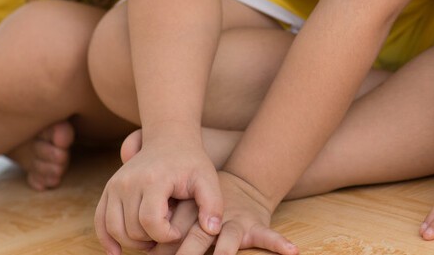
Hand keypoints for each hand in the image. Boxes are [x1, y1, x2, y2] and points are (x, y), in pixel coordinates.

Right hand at [94, 133, 221, 254]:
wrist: (169, 139)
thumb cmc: (190, 162)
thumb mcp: (208, 179)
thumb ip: (213, 204)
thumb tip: (212, 230)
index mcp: (154, 180)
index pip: (151, 222)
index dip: (165, 235)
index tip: (178, 232)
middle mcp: (130, 182)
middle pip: (133, 229)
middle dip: (151, 240)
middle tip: (167, 232)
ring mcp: (116, 185)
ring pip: (115, 229)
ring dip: (133, 243)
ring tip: (152, 238)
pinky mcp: (109, 189)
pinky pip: (100, 221)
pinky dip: (106, 239)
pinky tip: (117, 252)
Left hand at [171, 171, 295, 254]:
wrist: (240, 185)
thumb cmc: (204, 208)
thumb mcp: (184, 211)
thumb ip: (165, 232)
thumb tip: (141, 252)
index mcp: (191, 215)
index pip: (175, 235)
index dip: (165, 249)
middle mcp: (213, 218)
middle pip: (199, 238)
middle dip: (188, 253)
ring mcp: (236, 222)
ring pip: (230, 239)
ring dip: (225, 252)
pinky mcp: (256, 226)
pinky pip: (269, 236)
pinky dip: (279, 243)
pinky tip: (292, 251)